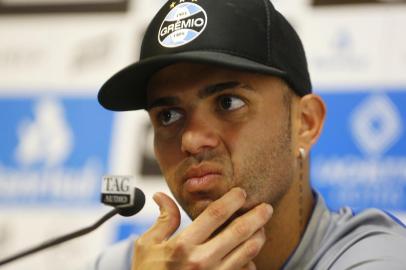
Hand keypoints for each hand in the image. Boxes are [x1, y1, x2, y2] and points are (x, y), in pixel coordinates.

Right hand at [131, 188, 272, 269]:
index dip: (232, 200)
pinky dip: (250, 262)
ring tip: (262, 228)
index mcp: (183, 246)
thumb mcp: (147, 246)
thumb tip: (161, 195)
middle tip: (266, 207)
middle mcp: (201, 262)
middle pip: (239, 232)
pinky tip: (249, 255)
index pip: (215, 215)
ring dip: (258, 237)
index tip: (241, 192)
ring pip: (248, 253)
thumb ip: (162, 220)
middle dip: (257, 216)